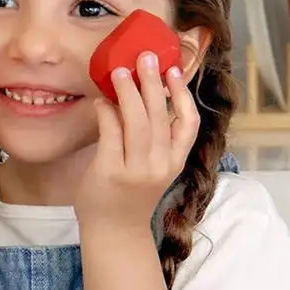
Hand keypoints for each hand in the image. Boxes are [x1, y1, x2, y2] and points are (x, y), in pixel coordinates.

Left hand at [74, 51, 198, 228]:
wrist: (115, 233)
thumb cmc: (131, 196)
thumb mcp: (153, 169)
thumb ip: (154, 139)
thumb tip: (142, 95)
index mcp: (174, 162)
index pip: (188, 124)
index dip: (182, 95)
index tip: (173, 71)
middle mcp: (159, 165)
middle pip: (160, 115)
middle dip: (153, 82)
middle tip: (145, 57)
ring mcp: (135, 170)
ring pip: (136, 121)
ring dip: (128, 91)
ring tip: (119, 71)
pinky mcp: (110, 171)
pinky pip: (110, 133)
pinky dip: (106, 113)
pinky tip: (100, 101)